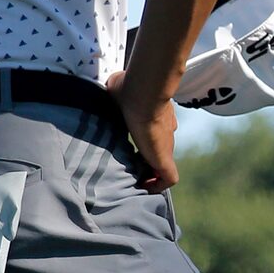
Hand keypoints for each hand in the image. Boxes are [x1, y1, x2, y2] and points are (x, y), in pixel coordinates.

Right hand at [106, 70, 180, 190]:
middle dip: (147, 162)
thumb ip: (112, 90)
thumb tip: (104, 87)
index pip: (155, 134)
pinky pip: (169, 179)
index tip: (130, 149)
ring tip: (135, 181)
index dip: (145, 143)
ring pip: (164, 167)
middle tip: (130, 168)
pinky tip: (143, 185)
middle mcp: (164, 133)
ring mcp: (166, 146)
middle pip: (159, 152)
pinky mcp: (165, 158)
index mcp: (156, 118)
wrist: (142, 93)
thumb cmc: (128, 88)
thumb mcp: (116, 87)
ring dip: (152, 176)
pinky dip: (158, 185)